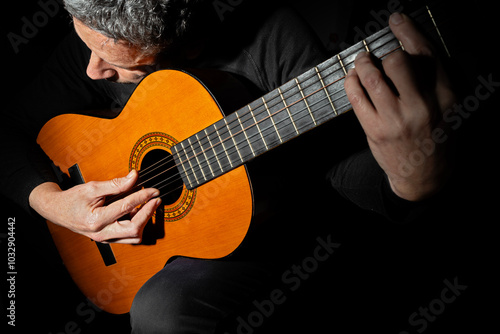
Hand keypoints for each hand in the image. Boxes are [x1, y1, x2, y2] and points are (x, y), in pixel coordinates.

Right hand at [29, 170, 161, 243]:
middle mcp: (101, 234)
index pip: (126, 207)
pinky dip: (136, 225)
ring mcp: (105, 239)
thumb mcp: (93, 187)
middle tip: (156, 200)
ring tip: (148, 205)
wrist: (57, 211)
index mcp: (96, 220)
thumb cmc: (72, 199)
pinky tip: (137, 212)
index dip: (143, 196)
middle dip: (148, 214)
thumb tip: (134, 176)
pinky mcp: (108, 239)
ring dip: (144, 221)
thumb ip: (116, 184)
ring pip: (133, 237)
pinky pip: (127, 237)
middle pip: (134, 230)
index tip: (153, 190)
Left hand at [344, 12, 454, 200]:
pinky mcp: (375, 130)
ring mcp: (396, 119)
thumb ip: (435, 80)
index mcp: (445, 97)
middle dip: (385, 52)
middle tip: (378, 54)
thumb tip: (410, 48)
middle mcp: (421, 106)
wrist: (425, 176)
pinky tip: (352, 78)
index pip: (426, 55)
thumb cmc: (436, 138)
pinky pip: (355, 96)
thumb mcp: (449, 108)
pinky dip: (350, 81)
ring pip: (372, 76)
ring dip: (362, 62)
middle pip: (397, 61)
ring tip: (362, 60)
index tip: (396, 19)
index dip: (408, 31)